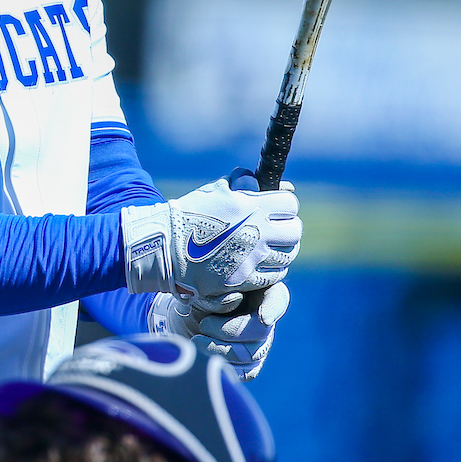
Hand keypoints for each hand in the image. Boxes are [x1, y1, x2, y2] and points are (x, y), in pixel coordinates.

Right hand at [122, 177, 300, 310]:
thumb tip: (260, 181)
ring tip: (270, 247)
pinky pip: (274, 277)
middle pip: (294, 232)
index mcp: (251, 207)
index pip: (290, 204)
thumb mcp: (215, 189)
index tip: (276, 206)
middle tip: (277, 228)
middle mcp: (257, 234)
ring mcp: (251, 260)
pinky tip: (261, 263)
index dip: (284, 204)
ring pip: (288, 256)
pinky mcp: (244, 280)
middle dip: (288, 227)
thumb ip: (242, 182)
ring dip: (282, 250)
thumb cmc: (190, 213)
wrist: (166, 246)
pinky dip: (272, 270)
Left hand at [148, 283, 289, 379]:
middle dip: (230, 331)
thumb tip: (235, 300)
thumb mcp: (206, 287)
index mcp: (261, 289)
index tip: (263, 319)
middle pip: (261, 331)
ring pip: (251, 353)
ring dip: (220, 349)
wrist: (183, 317)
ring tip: (196, 340)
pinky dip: (224, 366)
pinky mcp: (250, 364)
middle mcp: (266, 317)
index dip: (272, 310)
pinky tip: (204, 358)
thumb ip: (223, 290)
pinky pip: (246, 372)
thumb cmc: (197, 295)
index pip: (277, 299)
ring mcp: (260, 342)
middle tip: (204, 324)